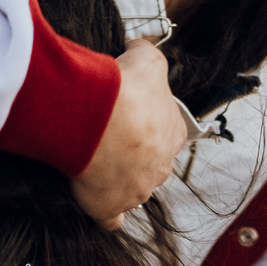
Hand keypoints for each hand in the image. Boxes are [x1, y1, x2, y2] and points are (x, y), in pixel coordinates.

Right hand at [70, 38, 185, 228]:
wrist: (98, 119)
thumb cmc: (125, 91)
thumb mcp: (146, 60)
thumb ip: (147, 54)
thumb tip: (140, 47)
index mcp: (173, 133)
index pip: (166, 130)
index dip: (146, 121)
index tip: (127, 114)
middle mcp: (160, 166)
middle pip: (150, 161)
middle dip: (132, 151)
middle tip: (107, 134)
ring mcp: (136, 190)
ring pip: (133, 187)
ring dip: (118, 177)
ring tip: (94, 160)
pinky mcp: (109, 206)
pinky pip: (110, 218)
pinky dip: (104, 212)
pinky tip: (94, 200)